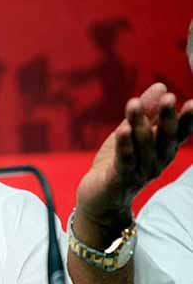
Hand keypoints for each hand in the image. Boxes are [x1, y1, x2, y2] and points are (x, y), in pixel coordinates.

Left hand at [75, 82, 192, 243]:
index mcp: (162, 151)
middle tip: (168, 98)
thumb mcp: (131, 132)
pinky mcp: (119, 179)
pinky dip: (124, 145)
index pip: (178, 134)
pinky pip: (124, 160)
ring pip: (142, 147)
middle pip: (164, 139)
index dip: (187, 120)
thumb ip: (146, 112)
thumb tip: (161, 85)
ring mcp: (139, 173)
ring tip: (134, 104)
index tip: (192, 103)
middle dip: (166, 118)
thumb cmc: (118, 163)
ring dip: (139, 125)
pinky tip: (123, 130)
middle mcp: (156, 163)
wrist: (99, 198)